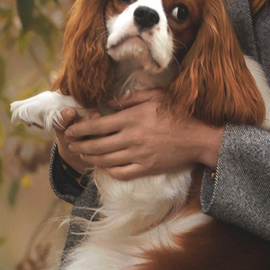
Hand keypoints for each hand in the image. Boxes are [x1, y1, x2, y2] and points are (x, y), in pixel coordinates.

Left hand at [59, 91, 223, 179]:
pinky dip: (108, 170)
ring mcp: (138, 155)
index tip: (70, 131)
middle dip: (80, 145)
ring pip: (105, 160)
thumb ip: (129, 100)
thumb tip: (107, 104)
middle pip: (96, 145)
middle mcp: (131, 138)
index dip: (79, 130)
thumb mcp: (154, 97)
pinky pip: (120, 172)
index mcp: (131, 119)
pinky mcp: (145, 168)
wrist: (198, 139)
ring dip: (90, 158)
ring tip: (82, 154)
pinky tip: (103, 166)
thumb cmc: (178, 113)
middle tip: (71, 145)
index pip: (96, 126)